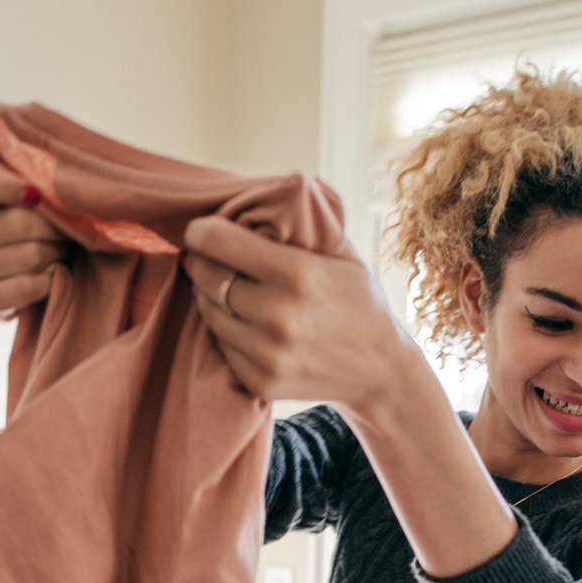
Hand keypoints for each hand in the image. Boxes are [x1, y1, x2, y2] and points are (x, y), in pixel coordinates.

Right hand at [0, 159, 71, 317]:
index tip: (35, 193)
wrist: (15, 258)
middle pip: (13, 223)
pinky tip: (50, 274)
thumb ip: (20, 173)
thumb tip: (39, 192)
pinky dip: (47, 281)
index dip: (0, 186)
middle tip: (67, 228)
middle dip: (52, 226)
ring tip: (60, 249)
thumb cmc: (18, 210)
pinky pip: (23, 288)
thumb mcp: (14, 182)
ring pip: (26, 256)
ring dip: (55, 253)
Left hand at [181, 217, 423, 409]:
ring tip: (227, 287)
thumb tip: (251, 200)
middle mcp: (278, 315)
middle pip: (207, 278)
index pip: (218, 241)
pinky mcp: (260, 382)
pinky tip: (244, 321)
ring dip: (210, 296)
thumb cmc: (360, 303)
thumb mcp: (343, 253)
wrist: (382, 371)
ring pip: (210, 313)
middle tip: (206, 257)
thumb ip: (301, 224)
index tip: (199, 230)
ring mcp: (267, 354)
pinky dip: (226, 330)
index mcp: (297, 274)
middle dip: (202, 262)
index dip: (201, 231)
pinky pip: (222, 346)